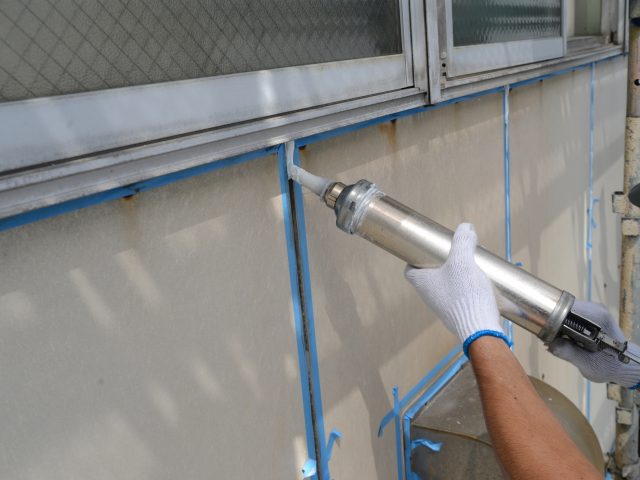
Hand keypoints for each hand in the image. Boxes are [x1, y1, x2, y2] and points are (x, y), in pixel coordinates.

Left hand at [405, 223, 507, 354]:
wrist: (480, 329)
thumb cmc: (465, 294)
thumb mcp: (463, 261)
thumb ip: (463, 242)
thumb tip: (465, 227)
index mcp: (422, 282)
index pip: (409, 268)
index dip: (414, 257)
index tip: (425, 248)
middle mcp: (429, 296)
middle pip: (429, 275)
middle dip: (441, 262)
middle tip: (455, 252)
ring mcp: (443, 307)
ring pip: (445, 286)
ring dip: (456, 275)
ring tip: (472, 265)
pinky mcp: (458, 314)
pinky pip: (459, 296)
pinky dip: (466, 288)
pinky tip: (480, 283)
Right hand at [549, 300, 639, 387]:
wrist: (623, 365)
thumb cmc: (608, 366)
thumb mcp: (588, 364)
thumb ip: (570, 353)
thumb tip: (550, 343)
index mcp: (597, 318)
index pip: (566, 309)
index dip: (552, 319)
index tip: (546, 333)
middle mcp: (595, 309)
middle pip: (564, 308)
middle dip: (554, 323)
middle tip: (551, 340)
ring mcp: (594, 310)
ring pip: (566, 311)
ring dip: (558, 324)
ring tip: (559, 340)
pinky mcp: (591, 314)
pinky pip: (571, 314)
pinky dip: (565, 325)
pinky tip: (566, 337)